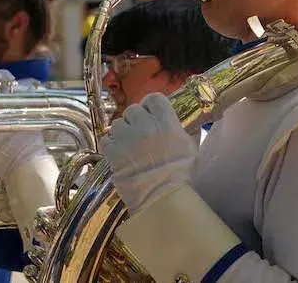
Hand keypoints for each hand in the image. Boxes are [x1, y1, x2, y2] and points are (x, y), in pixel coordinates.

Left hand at [99, 93, 196, 213]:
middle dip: (135, 120)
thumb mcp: (191, 147)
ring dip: (122, 132)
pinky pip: (106, 140)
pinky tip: (119, 154)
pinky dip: (111, 145)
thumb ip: (185, 131)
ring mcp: (127, 138)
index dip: (151, 105)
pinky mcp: (113, 152)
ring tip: (129, 146)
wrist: (162, 198)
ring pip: (118, 123)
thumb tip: (185, 123)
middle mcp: (145, 125)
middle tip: (139, 133)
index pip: (154, 98)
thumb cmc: (181, 175)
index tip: (151, 114)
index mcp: (166, 122)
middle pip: (133, 110)